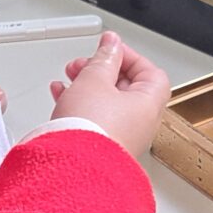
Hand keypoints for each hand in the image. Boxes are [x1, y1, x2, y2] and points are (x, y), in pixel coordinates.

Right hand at [47, 32, 170, 157]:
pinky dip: (82, 105)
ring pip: (109, 104)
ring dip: (89, 87)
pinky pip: (97, 120)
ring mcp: (123, 138)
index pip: (150, 72)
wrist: (70, 168)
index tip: (109, 48)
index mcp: (148, 105)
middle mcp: (141, 124)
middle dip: (104, 71)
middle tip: (85, 64)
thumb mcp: (94, 80)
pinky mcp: (103, 148)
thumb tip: (112, 44)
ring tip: (70, 78)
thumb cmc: (89, 130)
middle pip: (128, 88)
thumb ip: (104, 58)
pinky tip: (63, 97)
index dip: (129, 56)